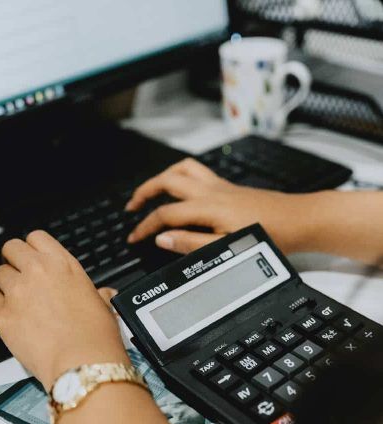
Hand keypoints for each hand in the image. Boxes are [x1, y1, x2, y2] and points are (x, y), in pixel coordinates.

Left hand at [0, 231, 128, 390]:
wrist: (82, 362)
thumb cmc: (95, 336)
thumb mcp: (102, 304)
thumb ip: (97, 293)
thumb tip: (103, 294)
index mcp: (63, 264)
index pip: (36, 238)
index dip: (32, 247)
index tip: (31, 256)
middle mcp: (38, 272)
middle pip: (11, 248)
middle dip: (13, 258)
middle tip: (17, 270)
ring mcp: (17, 291)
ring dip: (3, 281)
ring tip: (10, 293)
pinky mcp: (2, 315)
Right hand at [126, 158, 315, 254]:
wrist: (299, 219)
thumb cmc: (270, 234)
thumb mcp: (227, 247)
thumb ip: (191, 243)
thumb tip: (162, 238)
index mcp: (207, 206)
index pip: (165, 214)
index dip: (145, 226)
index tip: (134, 238)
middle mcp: (210, 190)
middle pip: (167, 180)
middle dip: (144, 191)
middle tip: (132, 206)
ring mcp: (220, 185)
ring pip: (182, 169)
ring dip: (162, 177)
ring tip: (151, 191)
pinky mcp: (228, 186)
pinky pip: (197, 172)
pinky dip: (181, 176)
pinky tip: (182, 191)